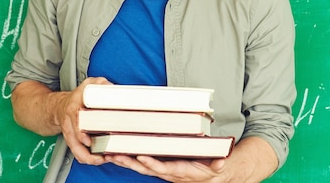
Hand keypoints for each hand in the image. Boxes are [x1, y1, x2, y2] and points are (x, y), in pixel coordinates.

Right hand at [58, 77, 111, 165]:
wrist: (60, 107)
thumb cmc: (77, 96)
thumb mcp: (89, 85)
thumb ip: (101, 84)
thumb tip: (113, 88)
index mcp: (73, 109)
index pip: (75, 123)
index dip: (81, 134)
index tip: (89, 141)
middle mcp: (70, 123)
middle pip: (75, 143)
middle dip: (88, 152)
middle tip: (103, 154)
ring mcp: (70, 134)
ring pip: (76, 151)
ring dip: (89, 158)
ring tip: (103, 159)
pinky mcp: (72, 141)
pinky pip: (78, 154)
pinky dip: (88, 159)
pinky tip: (99, 158)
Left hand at [106, 154, 226, 181]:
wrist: (209, 176)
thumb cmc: (210, 169)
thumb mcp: (217, 167)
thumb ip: (218, 164)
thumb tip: (220, 161)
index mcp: (180, 171)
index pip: (163, 168)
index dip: (152, 163)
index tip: (141, 156)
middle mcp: (167, 172)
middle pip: (145, 168)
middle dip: (130, 162)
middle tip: (115, 155)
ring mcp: (162, 170)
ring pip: (140, 167)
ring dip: (124, 161)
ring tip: (109, 154)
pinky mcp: (159, 167)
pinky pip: (141, 164)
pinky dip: (128, 159)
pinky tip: (116, 154)